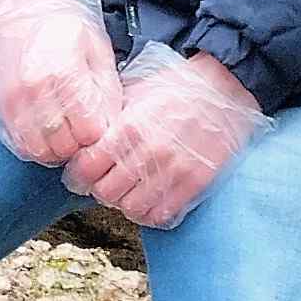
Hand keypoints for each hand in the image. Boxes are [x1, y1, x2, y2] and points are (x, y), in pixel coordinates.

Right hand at [0, 0, 123, 167]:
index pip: (88, 131)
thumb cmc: (67, 30)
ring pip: (39, 151)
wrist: (24, 10)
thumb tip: (110, 127)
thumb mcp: (98, 52)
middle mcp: (35, 88)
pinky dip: (36, 146)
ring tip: (66, 135)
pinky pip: (20, 144)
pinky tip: (47, 132)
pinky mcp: (1, 105)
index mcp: (65, 72)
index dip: (99, 134)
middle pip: (63, 146)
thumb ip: (106, 91)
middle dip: (79, 146)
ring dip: (56, 150)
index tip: (100, 125)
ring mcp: (14, 99)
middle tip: (84, 133)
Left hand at [62, 46, 263, 229]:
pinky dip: (149, 213)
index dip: (77, 176)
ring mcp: (173, 170)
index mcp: (129, 127)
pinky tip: (147, 200)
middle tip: (103, 183)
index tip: (79, 176)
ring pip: (131, 208)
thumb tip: (85, 139)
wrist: (224, 86)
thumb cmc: (177, 86)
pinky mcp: (195, 183)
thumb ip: (109, 118)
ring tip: (126, 191)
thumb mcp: (134, 92)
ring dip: (123, 203)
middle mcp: (149, 153)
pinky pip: (161, 214)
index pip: (87, 168)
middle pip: (106, 193)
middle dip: (99, 190)